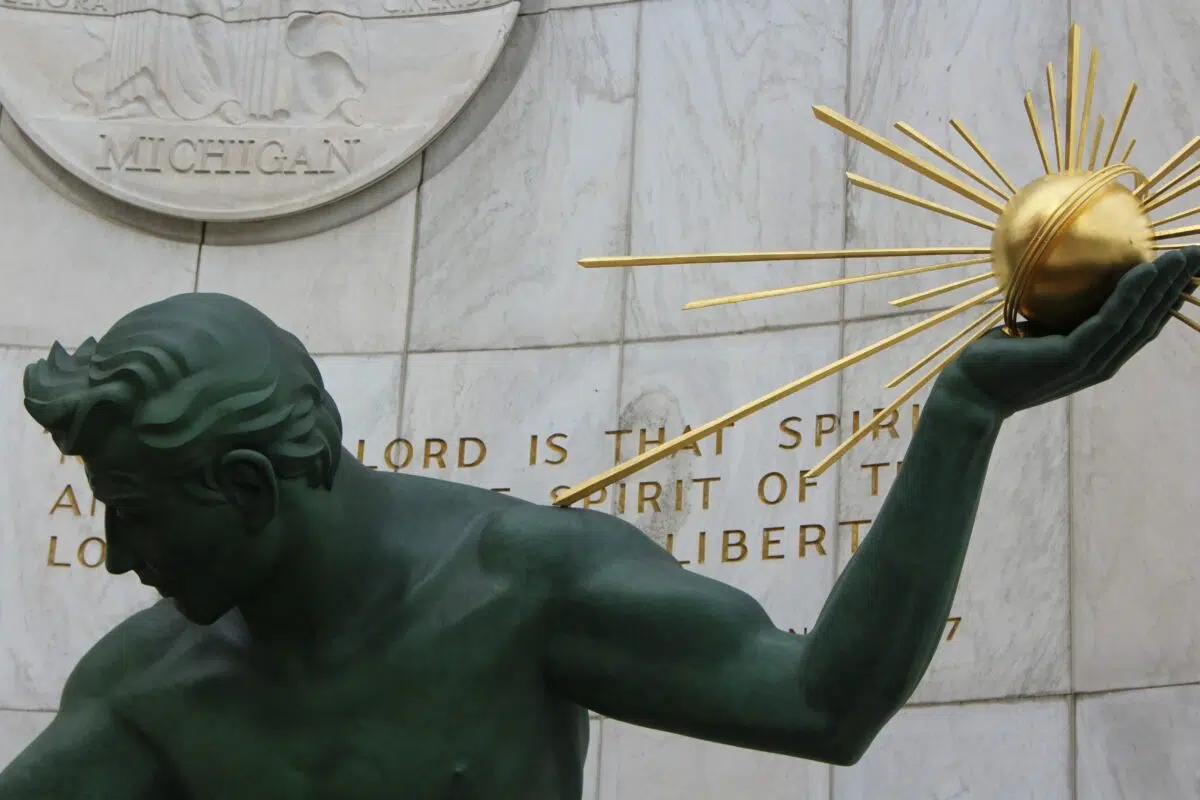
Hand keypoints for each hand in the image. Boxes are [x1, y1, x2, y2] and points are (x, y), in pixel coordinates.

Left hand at [936, 247, 1199, 418]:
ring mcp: (1091, 361)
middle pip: (1152, 320)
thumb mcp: (1035, 330)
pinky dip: (1132, 293)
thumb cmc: (997, 358)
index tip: (1187, 270)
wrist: (972, 391)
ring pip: (1139, 318)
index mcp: (1098, 356)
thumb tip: (1063, 272)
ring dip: (1166, 285)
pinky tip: (1145, 268)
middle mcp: (1103, 362)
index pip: (1143, 325)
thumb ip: (1056, 310)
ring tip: (1185, 256)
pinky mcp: (1074, 356)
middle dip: (1180, 288)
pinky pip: (1111, 318)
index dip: (1169, 299)